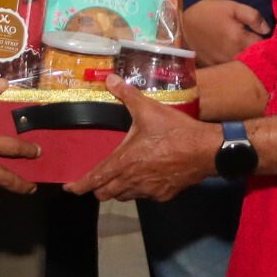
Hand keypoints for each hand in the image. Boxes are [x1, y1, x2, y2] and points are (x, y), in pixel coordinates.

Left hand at [67, 77, 218, 201]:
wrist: (207, 151)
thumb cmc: (175, 131)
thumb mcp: (149, 110)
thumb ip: (127, 95)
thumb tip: (110, 79)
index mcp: (125, 162)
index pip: (95, 180)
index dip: (79, 186)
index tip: (69, 188)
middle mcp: (133, 181)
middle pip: (105, 194)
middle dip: (98, 188)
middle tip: (98, 178)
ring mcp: (148, 191)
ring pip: (124, 196)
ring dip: (118, 189)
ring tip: (121, 175)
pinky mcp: (163, 196)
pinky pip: (144, 197)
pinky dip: (140, 189)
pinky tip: (146, 176)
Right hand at [181, 0, 272, 68]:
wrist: (181, 28)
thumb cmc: (207, 14)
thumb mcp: (230, 7)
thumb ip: (251, 16)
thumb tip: (268, 30)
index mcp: (240, 40)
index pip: (265, 46)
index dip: (271, 41)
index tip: (272, 37)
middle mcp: (235, 56)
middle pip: (257, 58)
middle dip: (263, 52)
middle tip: (264, 44)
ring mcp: (225, 65)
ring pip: (246, 66)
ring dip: (252, 60)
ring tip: (253, 51)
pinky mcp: (218, 68)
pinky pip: (234, 69)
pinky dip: (239, 65)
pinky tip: (239, 57)